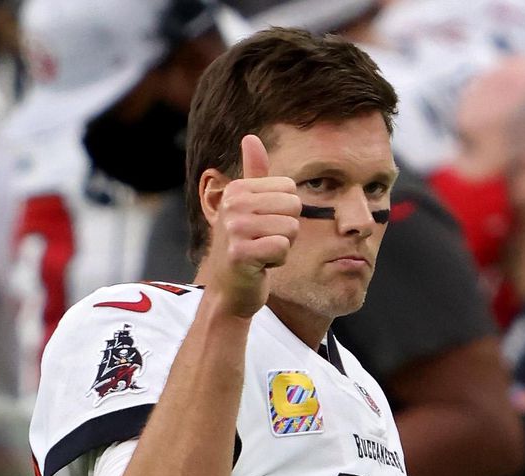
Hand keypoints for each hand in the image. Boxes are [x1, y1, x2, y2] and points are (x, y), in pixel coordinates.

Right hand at [206, 134, 301, 317]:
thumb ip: (254, 174)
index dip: (285, 212)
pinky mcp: (240, 253)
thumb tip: (251, 137)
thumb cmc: (245, 247)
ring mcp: (234, 228)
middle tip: (264, 242)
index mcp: (237, 189)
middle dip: (286, 230)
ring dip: (282, 247)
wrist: (230, 290)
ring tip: (262, 253)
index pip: (290, 188)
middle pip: (294, 207)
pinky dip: (277, 261)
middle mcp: (232, 204)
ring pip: (291, 229)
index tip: (263, 227)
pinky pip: (282, 247)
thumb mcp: (249, 207)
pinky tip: (260, 266)